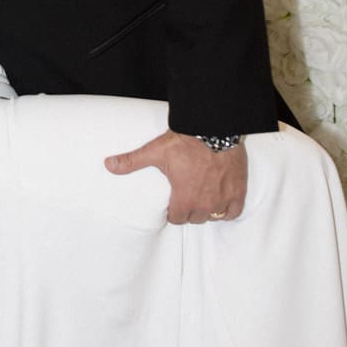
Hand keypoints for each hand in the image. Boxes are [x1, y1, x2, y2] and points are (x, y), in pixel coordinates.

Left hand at [104, 130, 246, 225]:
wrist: (214, 128)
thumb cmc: (185, 141)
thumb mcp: (155, 151)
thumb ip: (132, 161)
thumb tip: (108, 165)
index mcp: (184, 199)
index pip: (177, 218)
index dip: (173, 211)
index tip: (172, 204)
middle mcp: (205, 204)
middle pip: (195, 218)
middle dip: (189, 210)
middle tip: (186, 197)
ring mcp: (223, 198)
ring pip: (213, 216)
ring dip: (207, 210)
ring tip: (202, 198)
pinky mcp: (238, 191)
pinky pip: (234, 212)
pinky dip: (228, 210)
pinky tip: (222, 203)